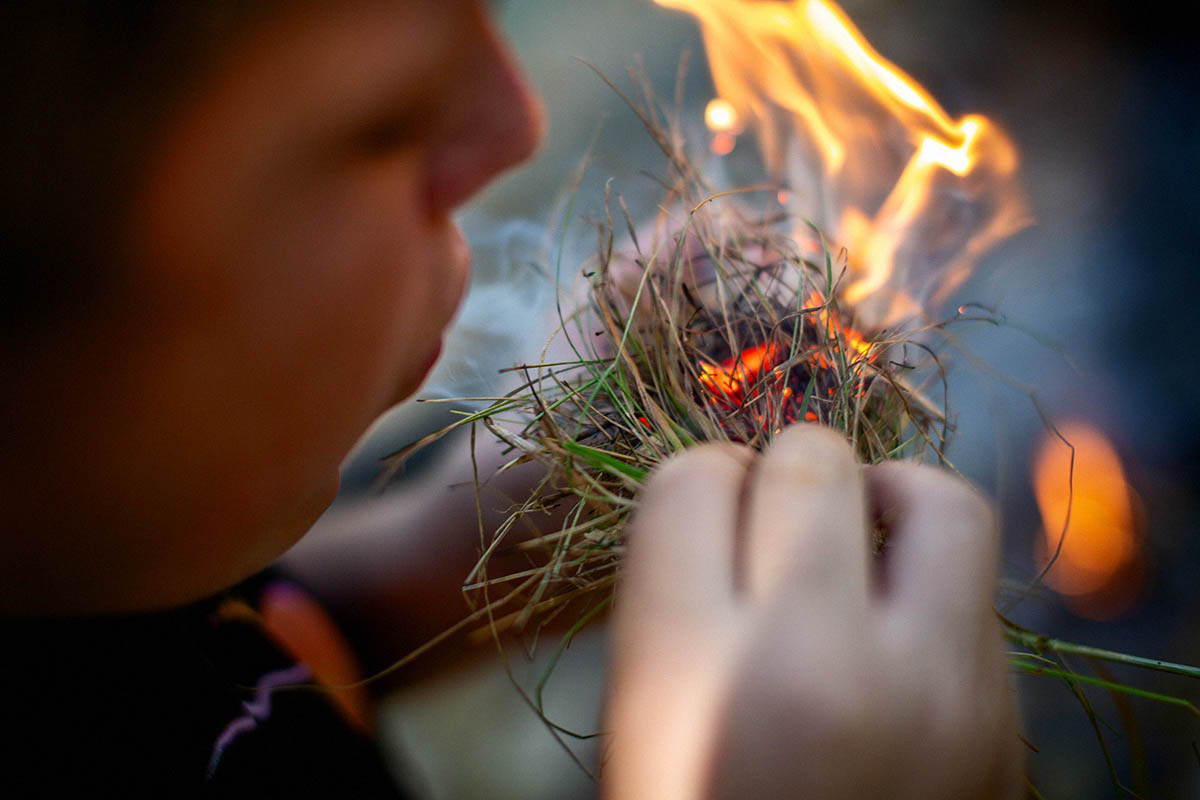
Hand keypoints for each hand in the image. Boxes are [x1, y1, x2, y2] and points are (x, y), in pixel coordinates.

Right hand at [603, 424, 1021, 798]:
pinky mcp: (1009, 735)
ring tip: (856, 543)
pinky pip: (979, 599)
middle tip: (775, 514)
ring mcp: (941, 701)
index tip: (702, 513)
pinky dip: (930, 591)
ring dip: (884, 503)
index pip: (691, 482)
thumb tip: (736, 490)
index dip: (691, 486)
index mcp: (690, 671)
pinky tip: (892, 640)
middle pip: (815, 462)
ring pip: (941, 501)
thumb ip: (676, 601)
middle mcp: (822, 667)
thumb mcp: (640, 724)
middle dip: (783, 470)